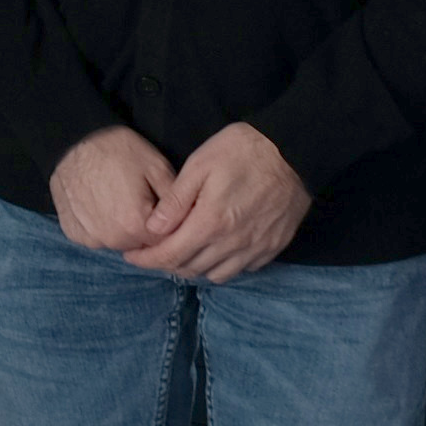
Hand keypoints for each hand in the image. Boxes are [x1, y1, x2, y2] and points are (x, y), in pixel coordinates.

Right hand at [46, 126, 176, 255]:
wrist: (72, 140)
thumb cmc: (117, 150)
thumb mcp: (157, 167)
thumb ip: (176, 201)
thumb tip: (188, 222)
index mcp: (135, 225)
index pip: (165, 243)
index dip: (170, 227)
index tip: (164, 208)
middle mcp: (111, 239)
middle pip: (141, 246)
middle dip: (147, 230)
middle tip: (141, 201)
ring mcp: (89, 238)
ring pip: (118, 243)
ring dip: (124, 231)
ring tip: (120, 201)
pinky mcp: (72, 233)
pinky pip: (96, 238)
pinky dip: (101, 228)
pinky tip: (101, 205)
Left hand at [132, 123, 310, 280]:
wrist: (294, 151)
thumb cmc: (242, 151)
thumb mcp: (199, 166)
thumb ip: (175, 201)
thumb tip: (153, 228)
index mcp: (211, 223)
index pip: (170, 256)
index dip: (146, 260)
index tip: (132, 256)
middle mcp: (233, 243)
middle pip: (190, 269)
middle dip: (166, 264)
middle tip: (154, 251)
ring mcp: (256, 248)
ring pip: (216, 275)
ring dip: (194, 268)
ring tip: (183, 251)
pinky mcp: (273, 247)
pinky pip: (242, 270)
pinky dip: (222, 265)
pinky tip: (215, 249)